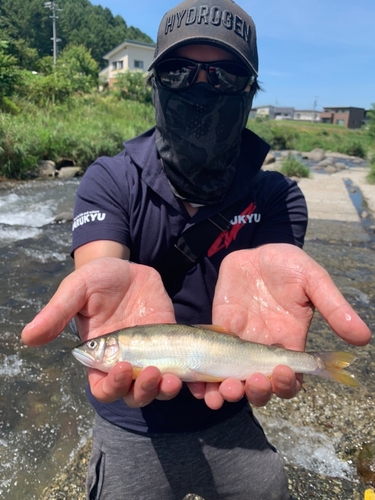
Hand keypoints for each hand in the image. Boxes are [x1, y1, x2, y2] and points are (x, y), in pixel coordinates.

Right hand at [22, 257, 181, 406]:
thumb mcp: (76, 290)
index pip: (102, 386)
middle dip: (141, 391)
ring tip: (171, 379)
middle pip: (132, 394)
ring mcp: (150, 354)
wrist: (128, 266)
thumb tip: (28, 337)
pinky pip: (178, 368)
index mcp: (100, 357)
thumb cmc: (97, 278)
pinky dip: (183, 376)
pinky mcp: (170, 343)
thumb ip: (57, 313)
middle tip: (151, 374)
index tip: (119, 368)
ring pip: (157, 388)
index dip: (110, 385)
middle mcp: (125, 362)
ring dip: (163, 390)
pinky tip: (186, 373)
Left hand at [188, 244, 370, 408]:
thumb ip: (334, 307)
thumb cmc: (289, 265)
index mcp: (290, 341)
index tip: (282, 372)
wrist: (257, 249)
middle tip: (248, 383)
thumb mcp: (314, 280)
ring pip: (233, 378)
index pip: (291, 378)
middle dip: (255, 392)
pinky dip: (203, 376)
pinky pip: (211, 358)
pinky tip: (196, 384)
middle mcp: (264, 348)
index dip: (287, 384)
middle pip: (260, 385)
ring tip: (222, 391)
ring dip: (227, 391)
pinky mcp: (220, 330)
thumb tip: (363, 337)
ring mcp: (240, 341)